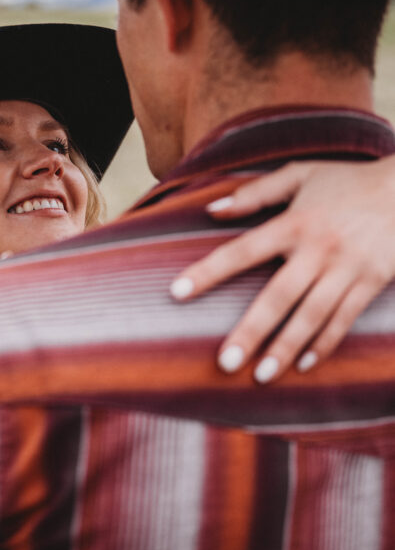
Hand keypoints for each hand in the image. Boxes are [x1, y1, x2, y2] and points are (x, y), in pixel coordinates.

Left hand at [169, 156, 394, 381]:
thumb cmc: (347, 180)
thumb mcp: (300, 174)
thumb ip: (255, 193)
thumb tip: (211, 210)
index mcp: (294, 222)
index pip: (243, 250)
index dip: (209, 271)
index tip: (177, 292)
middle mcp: (318, 248)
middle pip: (279, 296)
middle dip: (252, 331)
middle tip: (225, 363)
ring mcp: (347, 268)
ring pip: (312, 316)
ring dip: (285, 347)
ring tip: (261, 375)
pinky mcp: (371, 282)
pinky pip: (344, 319)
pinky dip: (324, 343)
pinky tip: (303, 364)